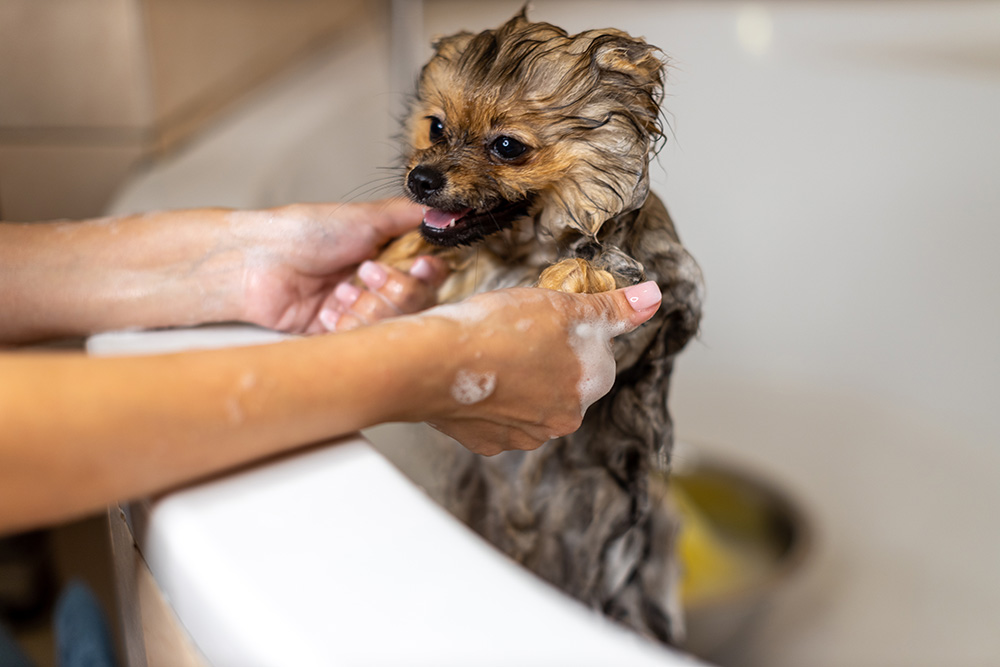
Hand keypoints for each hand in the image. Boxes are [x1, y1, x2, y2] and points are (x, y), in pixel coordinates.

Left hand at [234, 198, 426, 332]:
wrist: (260, 262)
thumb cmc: (304, 232)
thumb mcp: (365, 216)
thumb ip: (410, 215)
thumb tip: (447, 212)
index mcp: (387, 256)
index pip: (430, 276)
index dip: (428, 275)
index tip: (418, 267)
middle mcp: (377, 286)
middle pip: (418, 304)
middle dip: (395, 290)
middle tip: (365, 272)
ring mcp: (360, 312)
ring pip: (393, 325)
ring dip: (367, 306)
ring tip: (339, 291)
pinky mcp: (341, 337)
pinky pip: (365, 342)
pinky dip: (348, 324)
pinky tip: (327, 310)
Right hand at [404, 281, 662, 455]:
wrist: (433, 361)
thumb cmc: (497, 329)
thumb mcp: (564, 305)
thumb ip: (613, 308)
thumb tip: (654, 299)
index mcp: (589, 388)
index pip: (595, 358)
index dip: (569, 333)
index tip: (543, 322)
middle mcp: (562, 421)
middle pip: (562, 383)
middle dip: (543, 361)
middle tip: (513, 334)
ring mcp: (522, 436)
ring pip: (528, 402)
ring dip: (516, 381)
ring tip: (490, 352)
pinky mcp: (486, 443)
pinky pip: (495, 418)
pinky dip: (488, 400)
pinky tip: (473, 375)